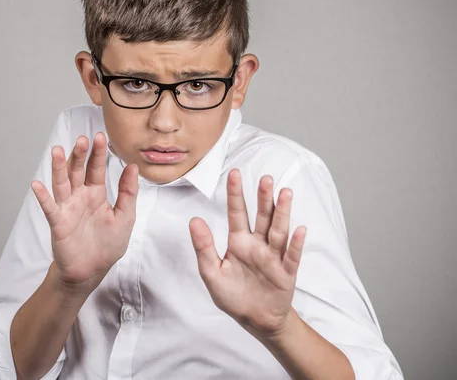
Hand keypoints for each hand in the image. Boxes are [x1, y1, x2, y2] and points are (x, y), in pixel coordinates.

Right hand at [31, 132, 138, 292]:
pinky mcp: (58, 223)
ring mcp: (67, 208)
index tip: (100, 136)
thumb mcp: (125, 217)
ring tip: (57, 150)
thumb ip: (128, 192)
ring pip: (62, 183)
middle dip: (79, 154)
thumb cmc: (107, 244)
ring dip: (58, 167)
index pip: (97, 168)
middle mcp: (80, 196)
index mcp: (96, 193)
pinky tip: (37, 184)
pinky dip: (42, 197)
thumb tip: (133, 167)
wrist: (92, 271)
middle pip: (78, 170)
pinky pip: (50, 208)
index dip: (98, 153)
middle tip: (82, 139)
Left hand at [189, 169, 306, 339]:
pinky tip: (299, 229)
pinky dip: (295, 244)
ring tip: (285, 193)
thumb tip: (193, 220)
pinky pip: (291, 257)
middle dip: (263, 198)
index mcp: (239, 242)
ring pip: (279, 231)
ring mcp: (274, 257)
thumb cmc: (232, 295)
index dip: (235, 193)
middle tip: (265, 178)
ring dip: (282, 212)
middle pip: (262, 217)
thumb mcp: (211, 272)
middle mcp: (258, 244)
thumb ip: (203, 247)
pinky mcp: (286, 273)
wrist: (255, 320)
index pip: (237, 213)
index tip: (234, 173)